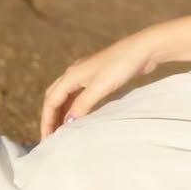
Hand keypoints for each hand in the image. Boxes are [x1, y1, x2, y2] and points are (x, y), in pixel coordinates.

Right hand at [39, 31, 157, 139]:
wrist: (144, 49)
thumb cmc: (121, 65)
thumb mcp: (99, 87)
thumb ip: (82, 105)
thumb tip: (67, 123)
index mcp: (71, 75)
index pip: (51, 101)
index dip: (46, 120)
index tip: (46, 140)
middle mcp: (75, 73)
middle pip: (55, 97)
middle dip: (51, 116)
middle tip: (52, 137)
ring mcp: (87, 74)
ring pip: (67, 96)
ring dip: (62, 112)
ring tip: (64, 131)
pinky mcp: (99, 77)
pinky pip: (80, 95)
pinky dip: (75, 107)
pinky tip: (81, 117)